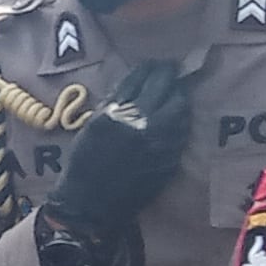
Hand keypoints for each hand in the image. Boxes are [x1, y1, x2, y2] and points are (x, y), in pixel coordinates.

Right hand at [47, 59, 190, 234]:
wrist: (90, 202)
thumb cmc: (83, 162)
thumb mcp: (92, 126)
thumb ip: (114, 103)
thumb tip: (135, 82)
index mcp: (118, 114)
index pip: (141, 79)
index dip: (150, 68)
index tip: (155, 63)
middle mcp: (142, 124)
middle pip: (166, 88)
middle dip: (169, 76)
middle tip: (170, 70)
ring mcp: (160, 142)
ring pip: (180, 108)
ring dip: (178, 96)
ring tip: (175, 92)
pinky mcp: (169, 157)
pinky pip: (181, 130)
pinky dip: (180, 119)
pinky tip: (176, 116)